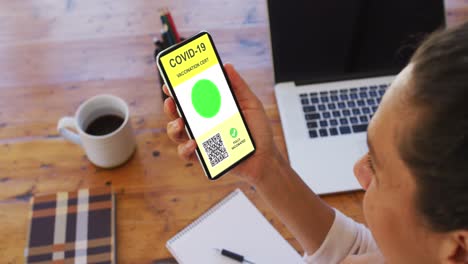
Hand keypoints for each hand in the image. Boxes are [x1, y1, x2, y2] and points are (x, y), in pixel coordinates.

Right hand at [163, 63, 278, 184]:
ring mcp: (201, 140)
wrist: (266, 157)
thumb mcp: (251, 104)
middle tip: (172, 100)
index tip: (171, 82)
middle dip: (170, 106)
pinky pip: (187, 154)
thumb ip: (239, 86)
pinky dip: (186, 148)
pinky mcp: (203, 158)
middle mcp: (202, 124)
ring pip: (177, 133)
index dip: (177, 89)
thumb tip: (227, 66)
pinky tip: (194, 143)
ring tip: (181, 123)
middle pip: (177, 113)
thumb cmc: (258, 131)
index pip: (190, 97)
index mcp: (211, 109)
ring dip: (173, 127)